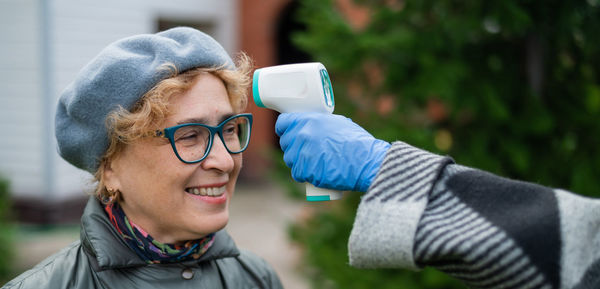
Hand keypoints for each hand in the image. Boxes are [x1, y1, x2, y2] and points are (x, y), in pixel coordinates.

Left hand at [275, 113, 389, 191]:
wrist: (366, 162)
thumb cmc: (357, 142)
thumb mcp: (339, 123)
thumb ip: (321, 123)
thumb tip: (313, 125)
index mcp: (309, 120)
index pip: (283, 123)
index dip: (284, 128)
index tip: (287, 132)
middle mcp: (303, 135)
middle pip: (285, 143)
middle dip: (293, 147)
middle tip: (305, 151)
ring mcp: (302, 154)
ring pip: (290, 159)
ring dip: (297, 162)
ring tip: (312, 163)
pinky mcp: (306, 171)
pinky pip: (297, 173)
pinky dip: (304, 175)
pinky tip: (314, 173)